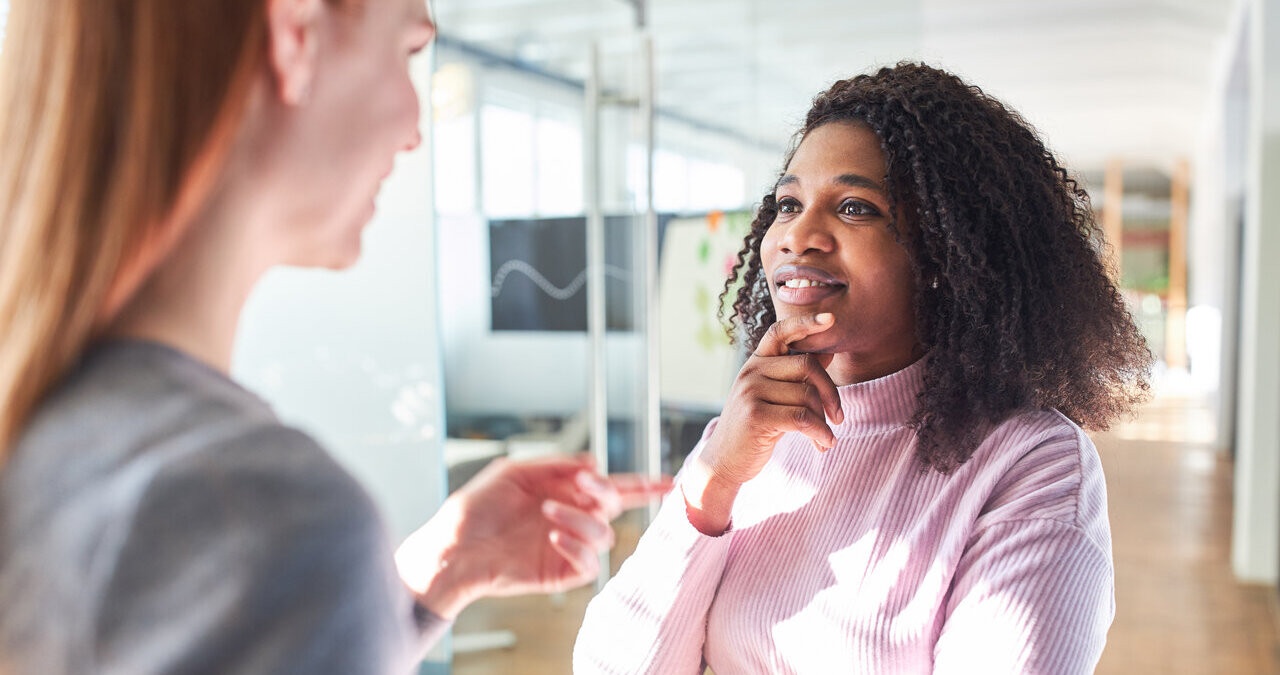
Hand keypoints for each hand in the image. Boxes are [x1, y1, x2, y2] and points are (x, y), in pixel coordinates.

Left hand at [397, 454, 671, 618]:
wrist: (451, 548)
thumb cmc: (474, 509)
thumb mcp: (513, 471)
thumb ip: (555, 465)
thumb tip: (593, 463)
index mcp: (564, 492)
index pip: (612, 486)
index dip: (643, 483)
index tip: (670, 481)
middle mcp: (571, 518)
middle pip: (616, 506)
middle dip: (607, 492)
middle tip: (584, 485)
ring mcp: (568, 546)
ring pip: (605, 533)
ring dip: (582, 518)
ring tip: (547, 513)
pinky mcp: (561, 572)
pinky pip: (590, 564)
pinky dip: (577, 546)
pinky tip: (552, 537)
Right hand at [682, 313, 843, 534]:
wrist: (723, 461)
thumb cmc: (755, 428)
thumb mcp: (774, 396)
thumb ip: (797, 375)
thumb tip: (828, 350)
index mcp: (756, 363)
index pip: (780, 332)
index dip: (806, 323)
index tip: (831, 319)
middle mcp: (751, 371)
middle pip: (807, 366)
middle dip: (831, 392)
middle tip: (838, 416)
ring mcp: (751, 392)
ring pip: (808, 396)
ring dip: (825, 422)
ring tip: (825, 438)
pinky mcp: (756, 415)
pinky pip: (803, 418)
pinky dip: (820, 434)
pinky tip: (824, 445)